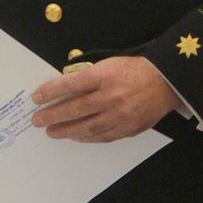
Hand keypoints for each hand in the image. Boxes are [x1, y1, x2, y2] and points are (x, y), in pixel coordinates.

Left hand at [31, 56, 179, 141]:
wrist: (166, 82)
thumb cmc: (133, 70)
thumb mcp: (108, 64)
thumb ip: (87, 76)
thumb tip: (62, 89)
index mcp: (105, 76)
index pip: (70, 84)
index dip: (51, 92)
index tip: (36, 98)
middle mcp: (112, 96)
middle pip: (76, 108)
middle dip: (53, 115)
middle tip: (38, 120)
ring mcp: (121, 114)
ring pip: (88, 127)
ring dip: (66, 130)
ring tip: (52, 132)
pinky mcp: (129, 128)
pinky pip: (103, 136)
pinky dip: (86, 137)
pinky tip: (75, 136)